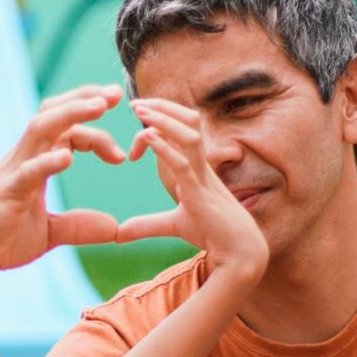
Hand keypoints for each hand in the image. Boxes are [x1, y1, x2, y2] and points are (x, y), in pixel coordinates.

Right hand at [0, 85, 126, 273]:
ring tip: (99, 106)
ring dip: (71, 112)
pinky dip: (47, 161)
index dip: (95, 128)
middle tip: (116, 93)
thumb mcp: (48, 233)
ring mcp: (14, 171)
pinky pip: (27, 171)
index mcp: (34, 162)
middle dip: (85, 98)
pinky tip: (67, 158)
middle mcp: (24, 158)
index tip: (122, 150)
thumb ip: (79, 226)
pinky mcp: (7, 193)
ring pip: (41, 128)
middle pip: (53, 113)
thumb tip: (114, 228)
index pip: (67, 130)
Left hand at [120, 98, 268, 279]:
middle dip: (163, 108)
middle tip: (135, 103)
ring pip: (188, 136)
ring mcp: (202, 177)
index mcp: (196, 167)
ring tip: (140, 111)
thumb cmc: (212, 233)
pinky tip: (146, 137)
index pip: (179, 133)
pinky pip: (183, 164)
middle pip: (189, 122)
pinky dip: (165, 148)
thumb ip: (146, 225)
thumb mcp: (172, 225)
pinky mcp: (200, 194)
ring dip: (164, 120)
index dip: (156, 128)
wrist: (237, 252)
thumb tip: (118, 234)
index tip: (134, 136)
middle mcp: (201, 166)